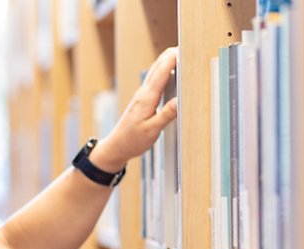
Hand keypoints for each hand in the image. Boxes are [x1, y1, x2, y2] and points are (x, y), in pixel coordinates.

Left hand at [92, 46, 178, 170]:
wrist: (115, 147)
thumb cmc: (131, 141)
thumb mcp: (151, 131)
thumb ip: (166, 115)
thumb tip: (181, 100)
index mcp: (146, 98)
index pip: (161, 72)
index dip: (173, 58)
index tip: (185, 48)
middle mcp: (143, 93)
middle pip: (158, 66)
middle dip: (172, 54)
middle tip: (188, 46)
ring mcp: (142, 95)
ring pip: (156, 71)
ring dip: (168, 61)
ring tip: (183, 54)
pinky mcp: (143, 100)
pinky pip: (155, 80)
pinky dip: (164, 71)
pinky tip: (172, 73)